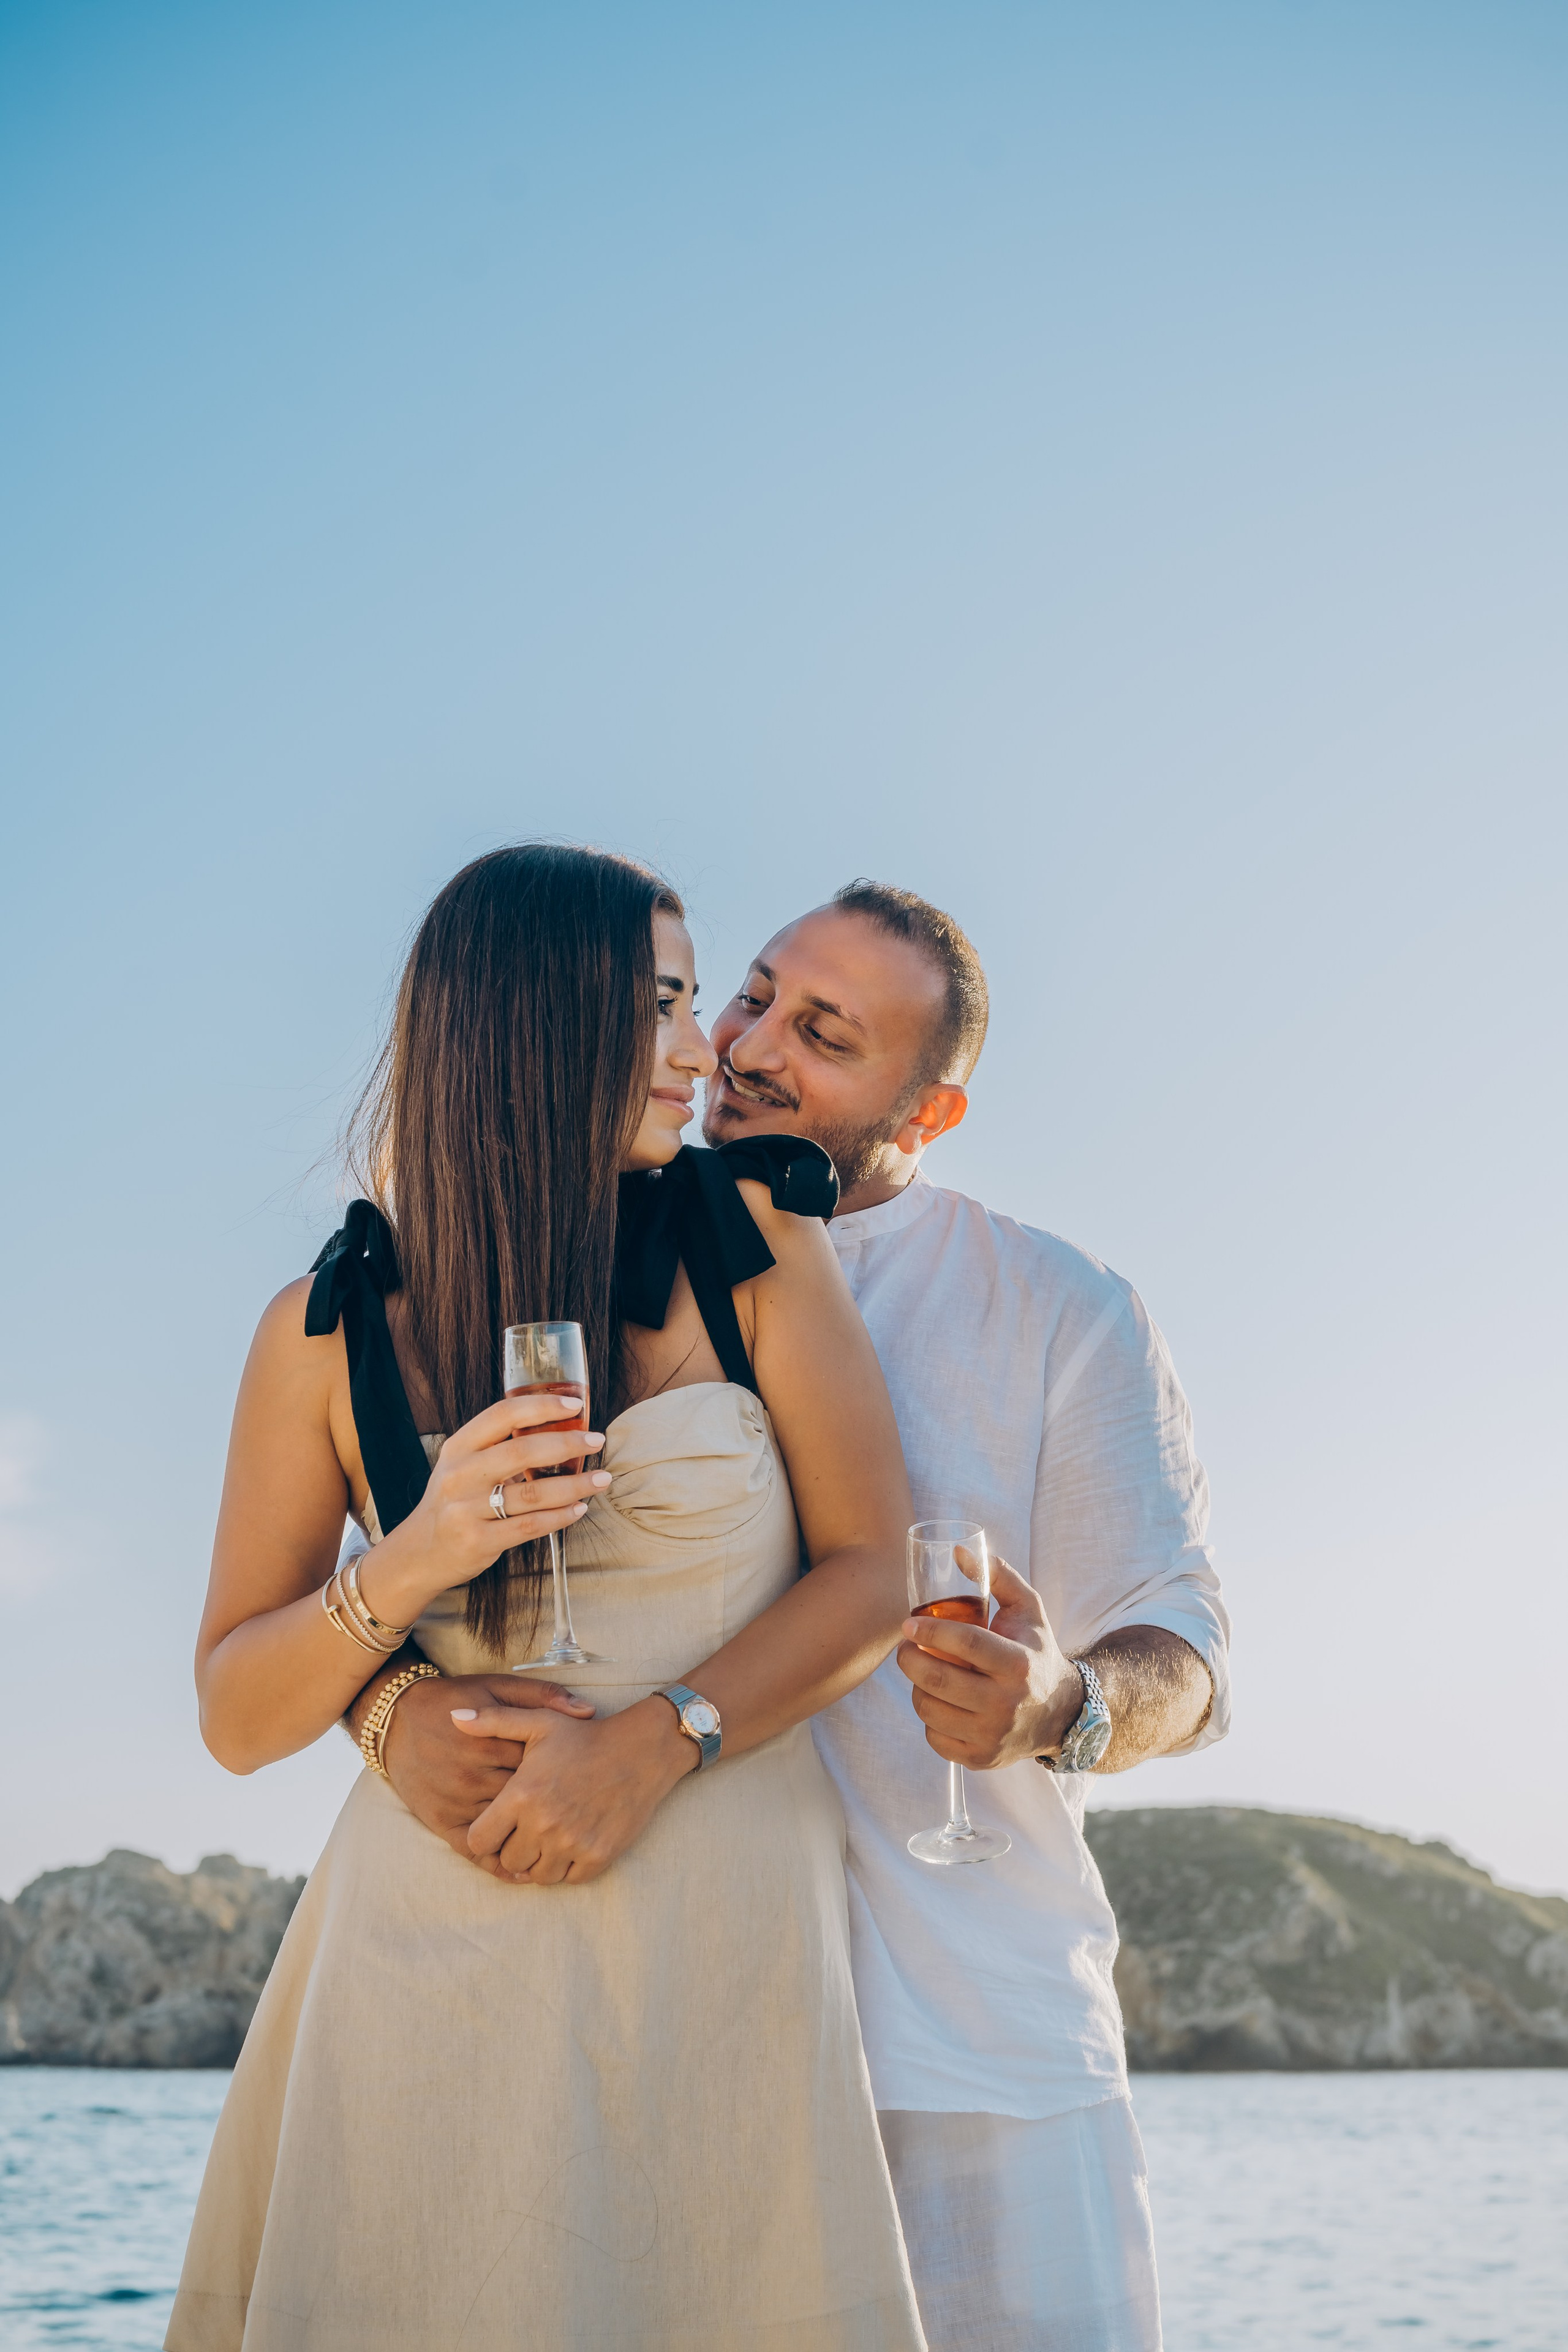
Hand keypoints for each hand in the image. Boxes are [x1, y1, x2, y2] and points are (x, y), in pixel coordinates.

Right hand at [360, 1392, 611, 1624]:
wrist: (419, 1553)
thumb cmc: (452, 1502)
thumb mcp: (462, 1466)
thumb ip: (497, 1447)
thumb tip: (559, 1428)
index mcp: (458, 1448)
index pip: (502, 1415)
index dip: (541, 1406)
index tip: (574, 1405)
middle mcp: (459, 1475)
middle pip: (522, 1452)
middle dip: (567, 1444)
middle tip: (595, 1440)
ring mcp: (467, 1510)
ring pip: (532, 1493)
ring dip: (575, 1485)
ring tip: (601, 1479)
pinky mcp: (478, 1541)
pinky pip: (530, 1526)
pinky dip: (560, 1516)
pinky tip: (579, 1508)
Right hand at [379, 1670, 594, 1867]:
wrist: (397, 1718)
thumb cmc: (453, 1700)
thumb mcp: (496, 1687)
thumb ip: (542, 1696)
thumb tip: (588, 1712)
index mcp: (488, 1742)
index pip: (539, 1766)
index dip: (564, 1775)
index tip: (583, 1780)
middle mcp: (471, 1775)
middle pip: (524, 1801)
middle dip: (551, 1809)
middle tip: (578, 1817)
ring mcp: (456, 1801)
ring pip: (502, 1830)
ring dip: (531, 1840)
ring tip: (562, 1847)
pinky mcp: (440, 1821)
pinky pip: (473, 1850)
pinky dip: (498, 1863)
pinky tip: (522, 1872)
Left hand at [460, 1697, 696, 1883]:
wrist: (642, 1750)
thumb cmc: (585, 1737)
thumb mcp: (538, 1722)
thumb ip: (493, 1722)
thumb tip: (453, 1718)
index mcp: (522, 1796)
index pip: (479, 1842)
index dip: (485, 1836)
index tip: (498, 1825)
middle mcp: (544, 1825)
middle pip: (508, 1862)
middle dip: (513, 1849)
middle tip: (528, 1828)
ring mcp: (573, 1844)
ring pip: (537, 1876)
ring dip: (540, 1861)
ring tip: (550, 1835)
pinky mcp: (599, 1857)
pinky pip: (569, 1879)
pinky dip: (568, 1867)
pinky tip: (573, 1842)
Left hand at [896, 1555, 1084, 1769]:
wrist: (1061, 1713)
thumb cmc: (1036, 1651)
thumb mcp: (1028, 1608)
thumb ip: (997, 1574)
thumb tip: (958, 1551)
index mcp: (1018, 1663)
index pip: (964, 1642)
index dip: (929, 1630)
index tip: (907, 1623)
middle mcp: (1006, 1703)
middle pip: (937, 1679)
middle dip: (909, 1658)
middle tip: (905, 1647)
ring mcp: (993, 1734)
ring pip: (929, 1709)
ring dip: (915, 1687)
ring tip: (921, 1672)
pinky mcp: (981, 1758)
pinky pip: (935, 1737)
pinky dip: (929, 1718)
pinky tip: (939, 1702)